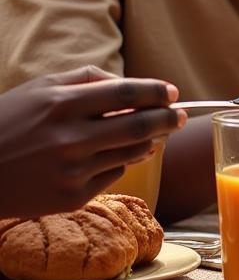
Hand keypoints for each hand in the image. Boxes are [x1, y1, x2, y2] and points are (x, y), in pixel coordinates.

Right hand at [0, 66, 184, 217]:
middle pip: (140, 125)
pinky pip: (113, 175)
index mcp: (61, 105)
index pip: (127, 93)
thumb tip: (133, 87)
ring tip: (155, 134)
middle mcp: (70, 139)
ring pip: (133, 152)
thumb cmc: (9, 123)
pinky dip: (120, 162)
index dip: (156, 92)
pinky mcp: (73, 198)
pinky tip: (112, 155)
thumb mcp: (40, 89)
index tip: (172, 93)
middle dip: (168, 119)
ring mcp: (72, 171)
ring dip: (151, 141)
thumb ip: (88, 80)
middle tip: (180, 116)